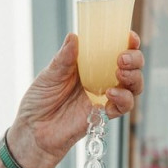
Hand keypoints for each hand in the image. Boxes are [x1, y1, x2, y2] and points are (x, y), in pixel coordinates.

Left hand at [8, 33, 144, 167]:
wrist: (33, 130)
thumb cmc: (39, 100)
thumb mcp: (49, 75)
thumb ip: (64, 58)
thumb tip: (74, 36)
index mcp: (89, 64)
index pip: (114, 49)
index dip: (127, 42)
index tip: (129, 36)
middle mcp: (101, 79)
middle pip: (131, 66)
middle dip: (134, 59)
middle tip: (122, 59)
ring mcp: (104, 97)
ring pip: (133, 86)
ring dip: (134, 77)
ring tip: (120, 73)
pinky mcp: (104, 114)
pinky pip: (123, 106)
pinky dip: (123, 98)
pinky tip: (111, 93)